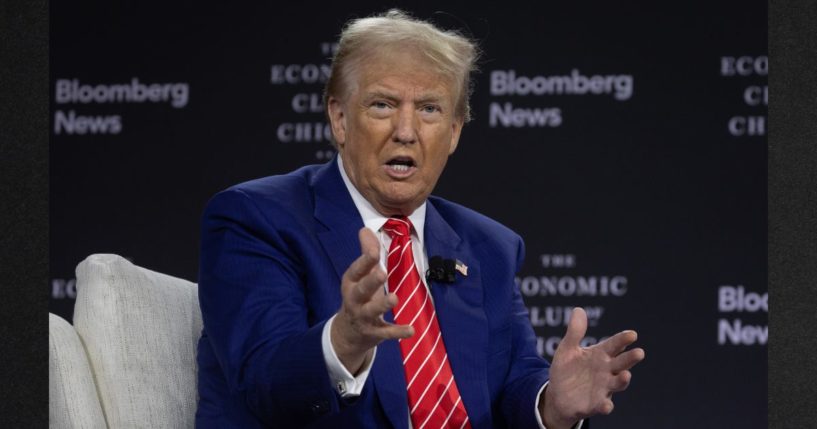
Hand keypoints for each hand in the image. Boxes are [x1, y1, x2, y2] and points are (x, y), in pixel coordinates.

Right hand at [331, 227, 414, 373]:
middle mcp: (354, 299)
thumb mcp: (361, 275)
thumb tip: (365, 228)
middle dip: (371, 282)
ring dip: (382, 304)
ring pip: (372, 311)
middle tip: (382, 273)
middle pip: (361, 290)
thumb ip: (366, 252)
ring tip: (394, 298)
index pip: (356, 270)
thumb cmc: (359, 295)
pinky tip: (411, 330)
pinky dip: (398, 332)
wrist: (349, 332)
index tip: (375, 251)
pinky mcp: (374, 332)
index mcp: (351, 282)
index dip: (365, 261)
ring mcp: (363, 317)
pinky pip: (386, 332)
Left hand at [541, 307, 644, 428]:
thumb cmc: (567, 369)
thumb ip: (575, 332)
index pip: (614, 345)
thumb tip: (578, 310)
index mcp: (600, 354)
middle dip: (630, 358)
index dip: (623, 339)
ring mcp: (603, 388)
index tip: (632, 334)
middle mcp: (606, 371)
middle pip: (621, 363)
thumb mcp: (567, 349)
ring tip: (626, 375)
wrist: (558, 395)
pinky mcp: (596, 404)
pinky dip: (606, 405)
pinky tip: (606, 405)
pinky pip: (603, 405)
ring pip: (617, 383)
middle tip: (639, 352)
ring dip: (622, 380)